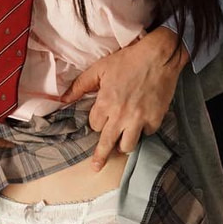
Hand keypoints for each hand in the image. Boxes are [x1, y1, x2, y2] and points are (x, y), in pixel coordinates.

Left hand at [61, 27, 187, 170]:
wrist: (159, 56)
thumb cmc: (128, 60)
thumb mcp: (100, 68)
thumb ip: (81, 85)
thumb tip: (63, 99)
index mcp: (105, 103)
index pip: (95, 125)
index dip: (97, 122)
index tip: (102, 118)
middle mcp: (121, 115)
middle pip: (108, 143)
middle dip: (101, 156)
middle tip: (96, 167)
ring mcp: (139, 119)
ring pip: (128, 145)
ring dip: (124, 145)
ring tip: (123, 144)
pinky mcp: (155, 119)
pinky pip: (147, 133)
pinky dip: (143, 131)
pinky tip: (143, 122)